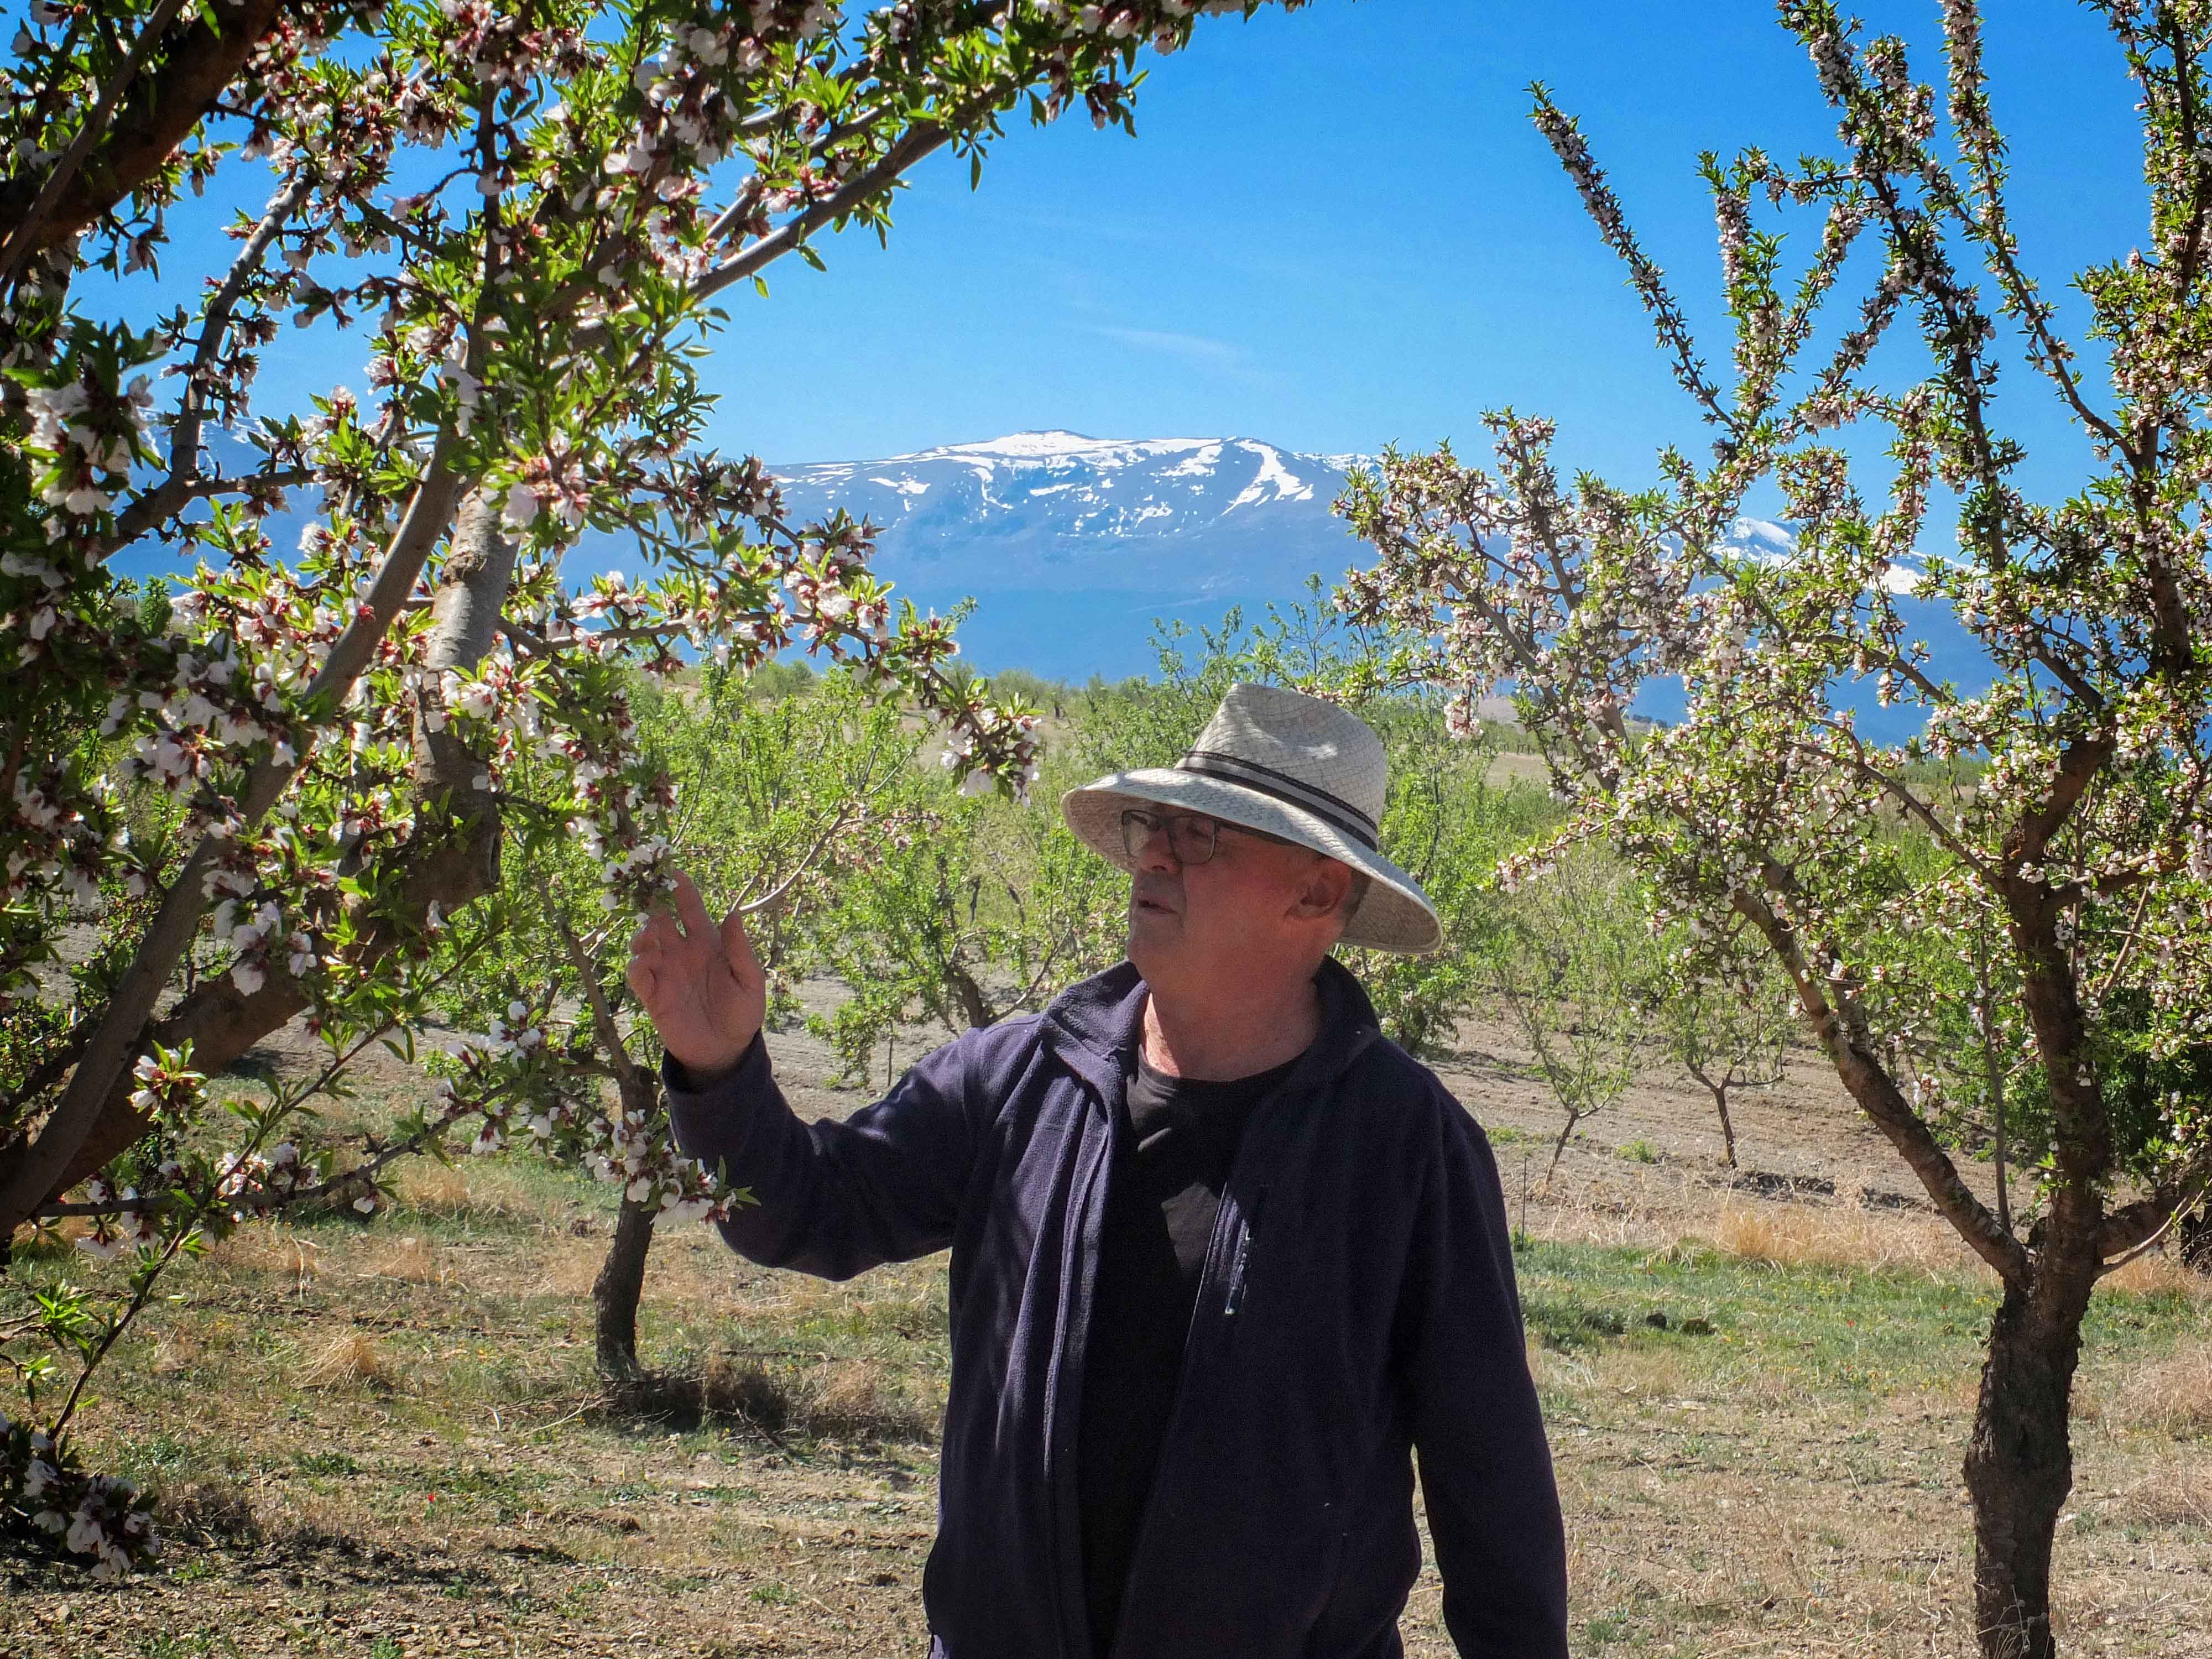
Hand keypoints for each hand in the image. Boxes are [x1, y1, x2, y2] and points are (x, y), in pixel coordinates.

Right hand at [626, 868, 764, 1083]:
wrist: (726, 1050)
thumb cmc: (742, 1013)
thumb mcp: (750, 981)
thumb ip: (741, 950)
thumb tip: (733, 913)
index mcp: (707, 943)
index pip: (690, 909)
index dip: (682, 889)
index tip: (673, 870)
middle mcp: (682, 952)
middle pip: (660, 919)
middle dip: (652, 905)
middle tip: (647, 896)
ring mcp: (665, 972)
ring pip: (643, 941)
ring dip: (642, 934)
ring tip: (651, 937)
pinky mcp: (653, 994)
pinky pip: (637, 973)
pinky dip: (637, 964)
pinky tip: (646, 964)